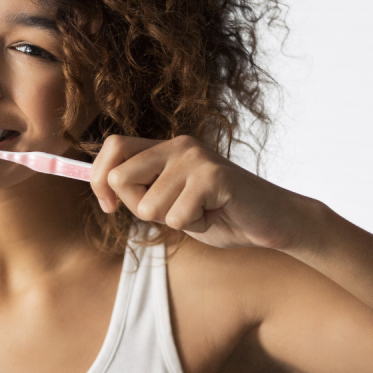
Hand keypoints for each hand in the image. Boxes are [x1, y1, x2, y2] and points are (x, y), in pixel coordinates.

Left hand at [90, 135, 314, 250]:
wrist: (274, 222)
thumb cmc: (220, 214)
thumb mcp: (170, 202)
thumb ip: (141, 192)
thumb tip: (102, 191)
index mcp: (165, 147)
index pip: (113, 146)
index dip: (98, 178)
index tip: (108, 206)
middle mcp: (178, 145)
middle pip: (120, 178)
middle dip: (138, 207)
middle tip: (175, 211)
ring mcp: (195, 158)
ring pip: (148, 205)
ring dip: (175, 221)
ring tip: (204, 211)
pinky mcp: (213, 176)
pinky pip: (178, 217)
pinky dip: (195, 227)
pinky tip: (217, 215)